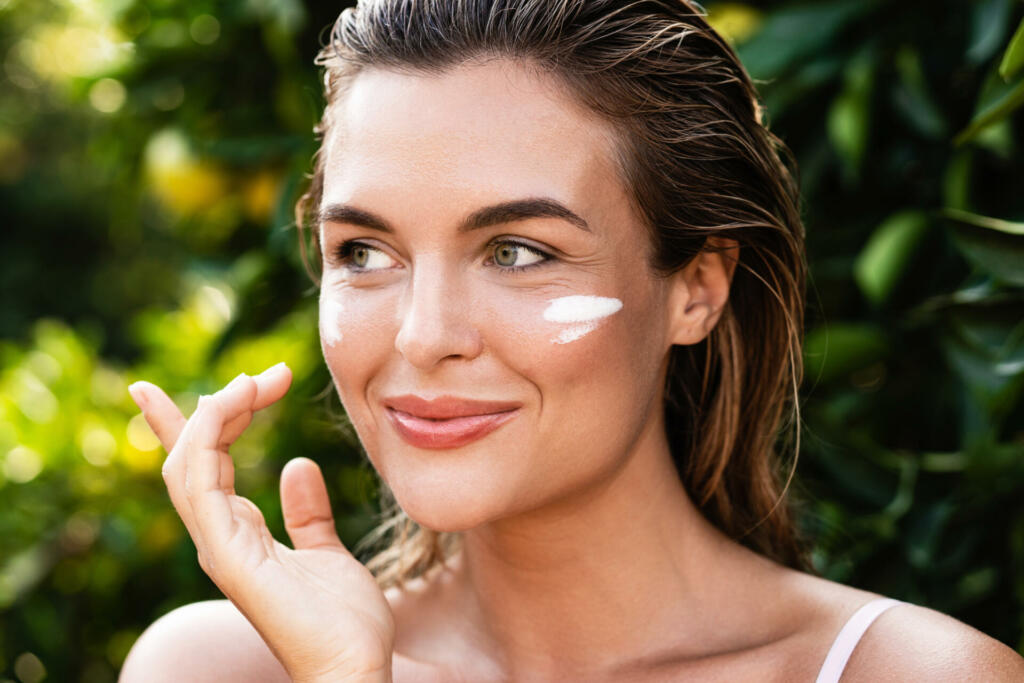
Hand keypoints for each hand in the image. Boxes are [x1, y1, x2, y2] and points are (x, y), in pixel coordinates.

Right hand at [128, 364, 394, 681]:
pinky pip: (200, 484)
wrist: (355, 665)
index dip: (189, 425)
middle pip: (187, 459)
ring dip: (214, 414)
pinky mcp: (227, 554)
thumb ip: (307, 514)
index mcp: (239, 534)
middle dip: (205, 408)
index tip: (197, 384)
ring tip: (254, 383)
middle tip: (263, 376)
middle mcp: (220, 537)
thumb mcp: (327, 551)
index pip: (203, 468)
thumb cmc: (343, 621)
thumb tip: (297, 466)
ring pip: (188, 464)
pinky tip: (236, 406)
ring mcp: (219, 546)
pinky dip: (208, 438)